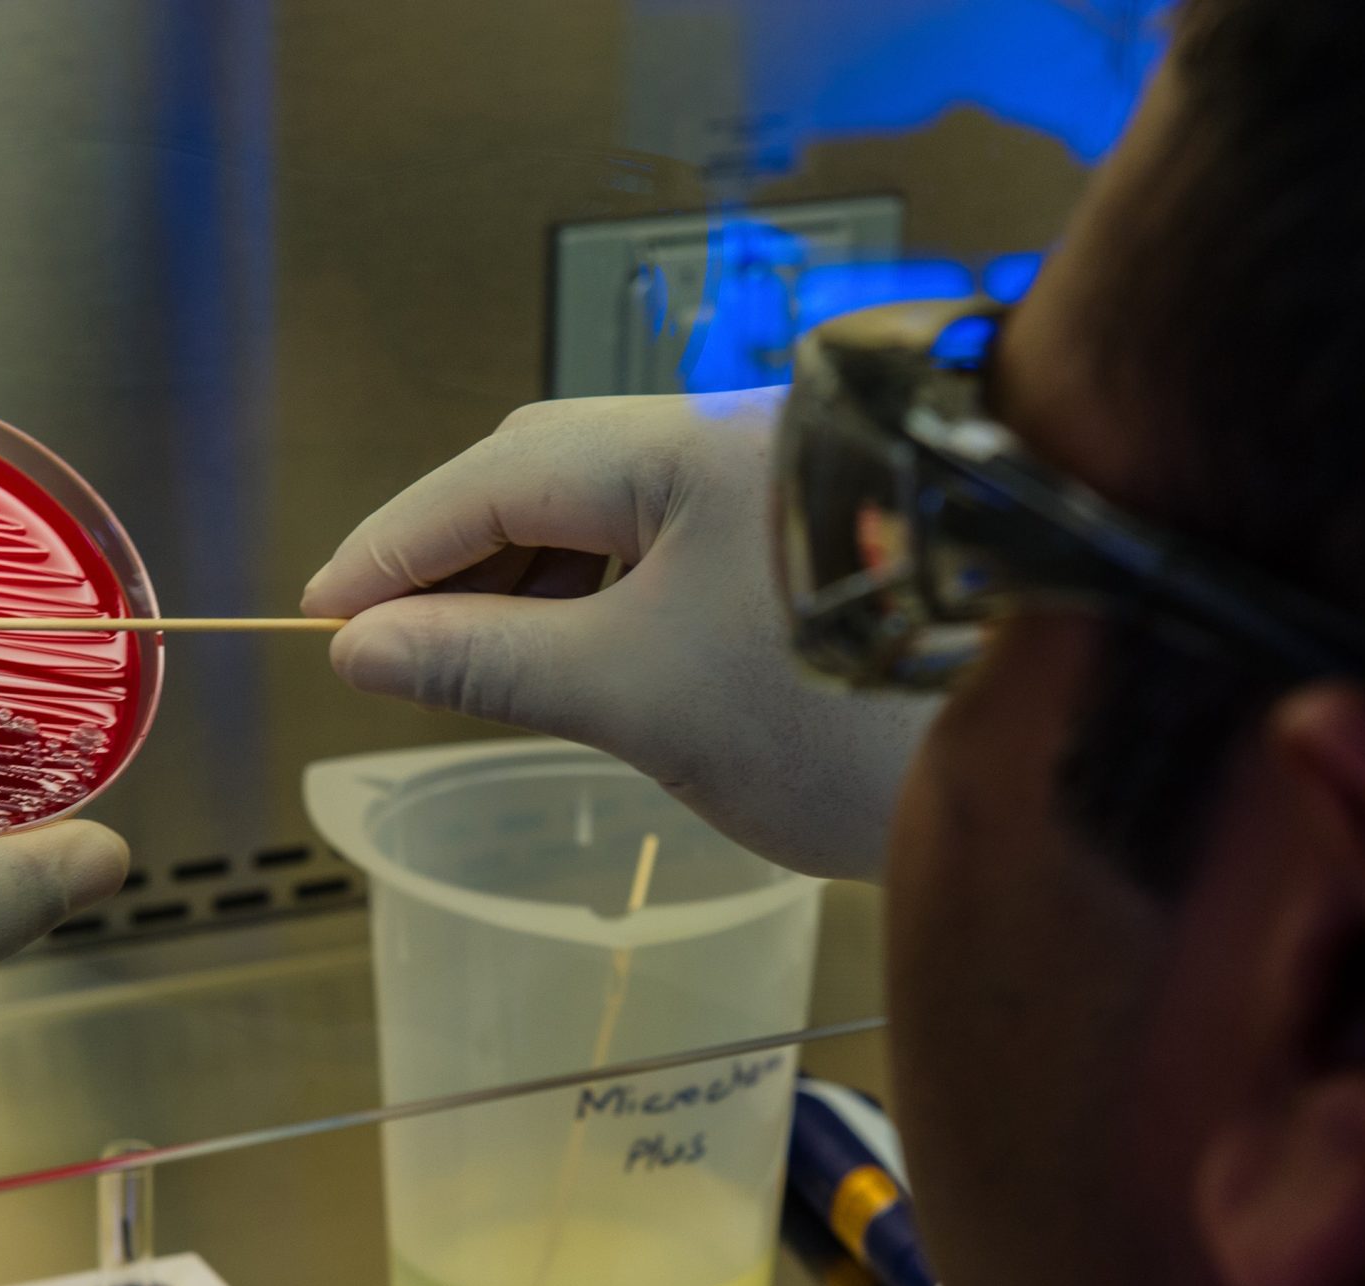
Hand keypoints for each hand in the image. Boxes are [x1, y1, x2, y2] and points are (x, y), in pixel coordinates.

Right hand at [301, 390, 934, 879]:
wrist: (1045, 763)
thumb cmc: (845, 722)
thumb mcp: (635, 696)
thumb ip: (488, 661)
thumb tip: (363, 644)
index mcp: (685, 448)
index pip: (496, 476)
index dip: (394, 546)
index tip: (319, 614)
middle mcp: (736, 443)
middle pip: (552, 478)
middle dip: (459, 561)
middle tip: (383, 649)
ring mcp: (780, 493)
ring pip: (615, 521)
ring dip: (531, 588)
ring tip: (467, 669)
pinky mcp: (811, 550)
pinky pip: (673, 556)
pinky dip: (604, 605)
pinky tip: (572, 661)